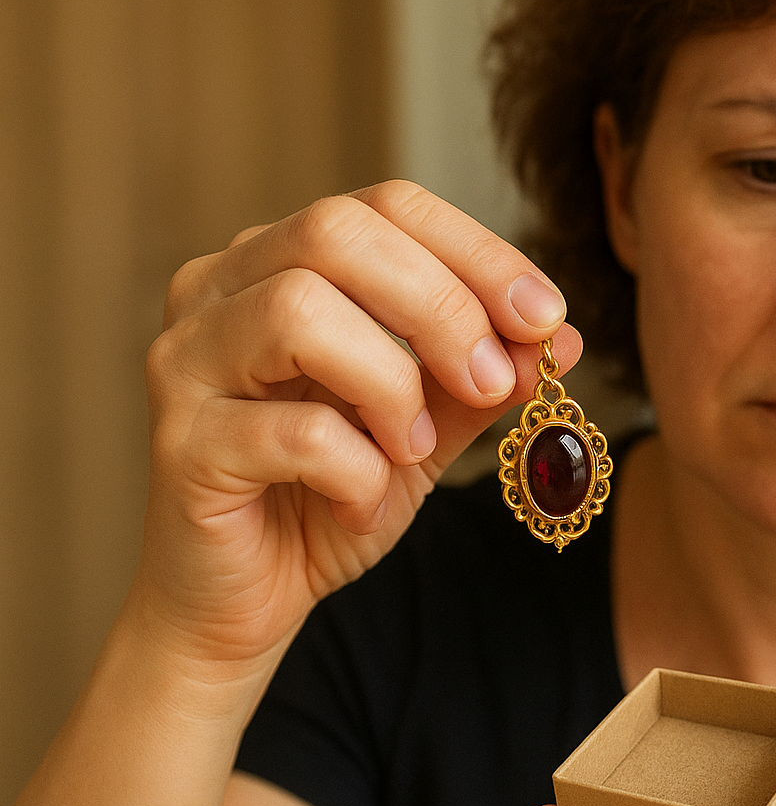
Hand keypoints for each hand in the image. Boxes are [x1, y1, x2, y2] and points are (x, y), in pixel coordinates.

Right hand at [136, 180, 579, 668]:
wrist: (251, 599)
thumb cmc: (333, 491)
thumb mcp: (430, 425)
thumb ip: (485, 376)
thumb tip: (565, 338)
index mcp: (281, 260)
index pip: (387, 206)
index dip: (478, 253)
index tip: (547, 319)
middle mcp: (219, 287)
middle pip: (336, 234)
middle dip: (441, 306)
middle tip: (493, 382)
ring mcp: (186, 358)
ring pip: (300, 311)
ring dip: (391, 385)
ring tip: (412, 448)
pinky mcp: (181, 442)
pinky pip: (291, 429)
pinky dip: (356, 471)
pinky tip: (362, 503)